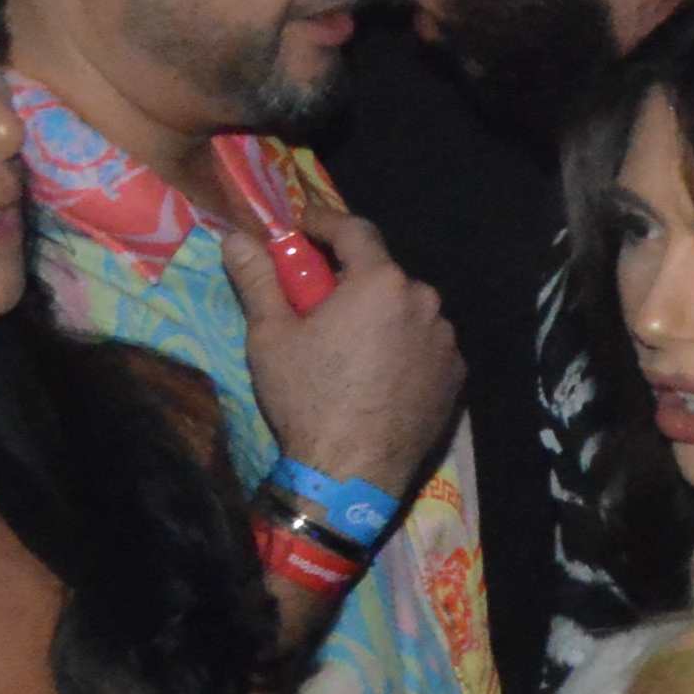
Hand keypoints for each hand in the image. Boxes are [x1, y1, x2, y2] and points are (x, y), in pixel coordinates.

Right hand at [232, 197, 464, 519]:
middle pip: (383, 274)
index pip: (355, 230)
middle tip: (316, 299)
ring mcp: (447, 339)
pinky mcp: (456, 373)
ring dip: (380, 314)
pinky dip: (402, 346)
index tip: (301, 228)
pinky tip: (375, 372)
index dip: (324, 223)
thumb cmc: (307, 396)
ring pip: (407, 310)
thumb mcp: (270, 335)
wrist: (352, 470)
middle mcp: (425, 301)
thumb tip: (236, 238)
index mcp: (382, 282)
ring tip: (346, 344)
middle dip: (350, 278)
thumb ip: (258, 280)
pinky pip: (425, 344)